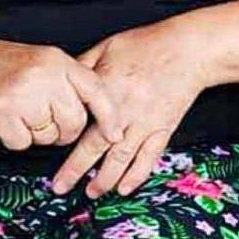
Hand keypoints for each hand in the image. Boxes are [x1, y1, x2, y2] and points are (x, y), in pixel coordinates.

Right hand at [0, 36, 123, 152]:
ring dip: (37, 134)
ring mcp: (21, 94)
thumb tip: (101, 116)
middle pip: (74, 122)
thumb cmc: (2, 64)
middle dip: (65, 131)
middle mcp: (43, 75)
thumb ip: (68, 81)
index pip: (96, 90)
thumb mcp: (42, 60)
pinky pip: (23, 143)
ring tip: (20, 113)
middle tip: (48, 123)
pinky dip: (15, 139)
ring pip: (49, 136)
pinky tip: (5, 121)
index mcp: (58, 60)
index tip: (116, 134)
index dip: (109, 116)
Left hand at [51, 21, 208, 197]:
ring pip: (121, 158)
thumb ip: (83, 66)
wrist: (189, 50)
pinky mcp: (164, 128)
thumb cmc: (149, 45)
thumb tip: (61, 84)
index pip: (78, 121)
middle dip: (76, 171)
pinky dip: (137, 175)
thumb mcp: (108, 47)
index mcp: (107, 88)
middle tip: (60, 187)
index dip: (61, 140)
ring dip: (105, 179)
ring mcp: (146, 122)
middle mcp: (125, 110)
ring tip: (92, 193)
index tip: (50, 148)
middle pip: (96, 147)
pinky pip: (149, 157)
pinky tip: (125, 188)